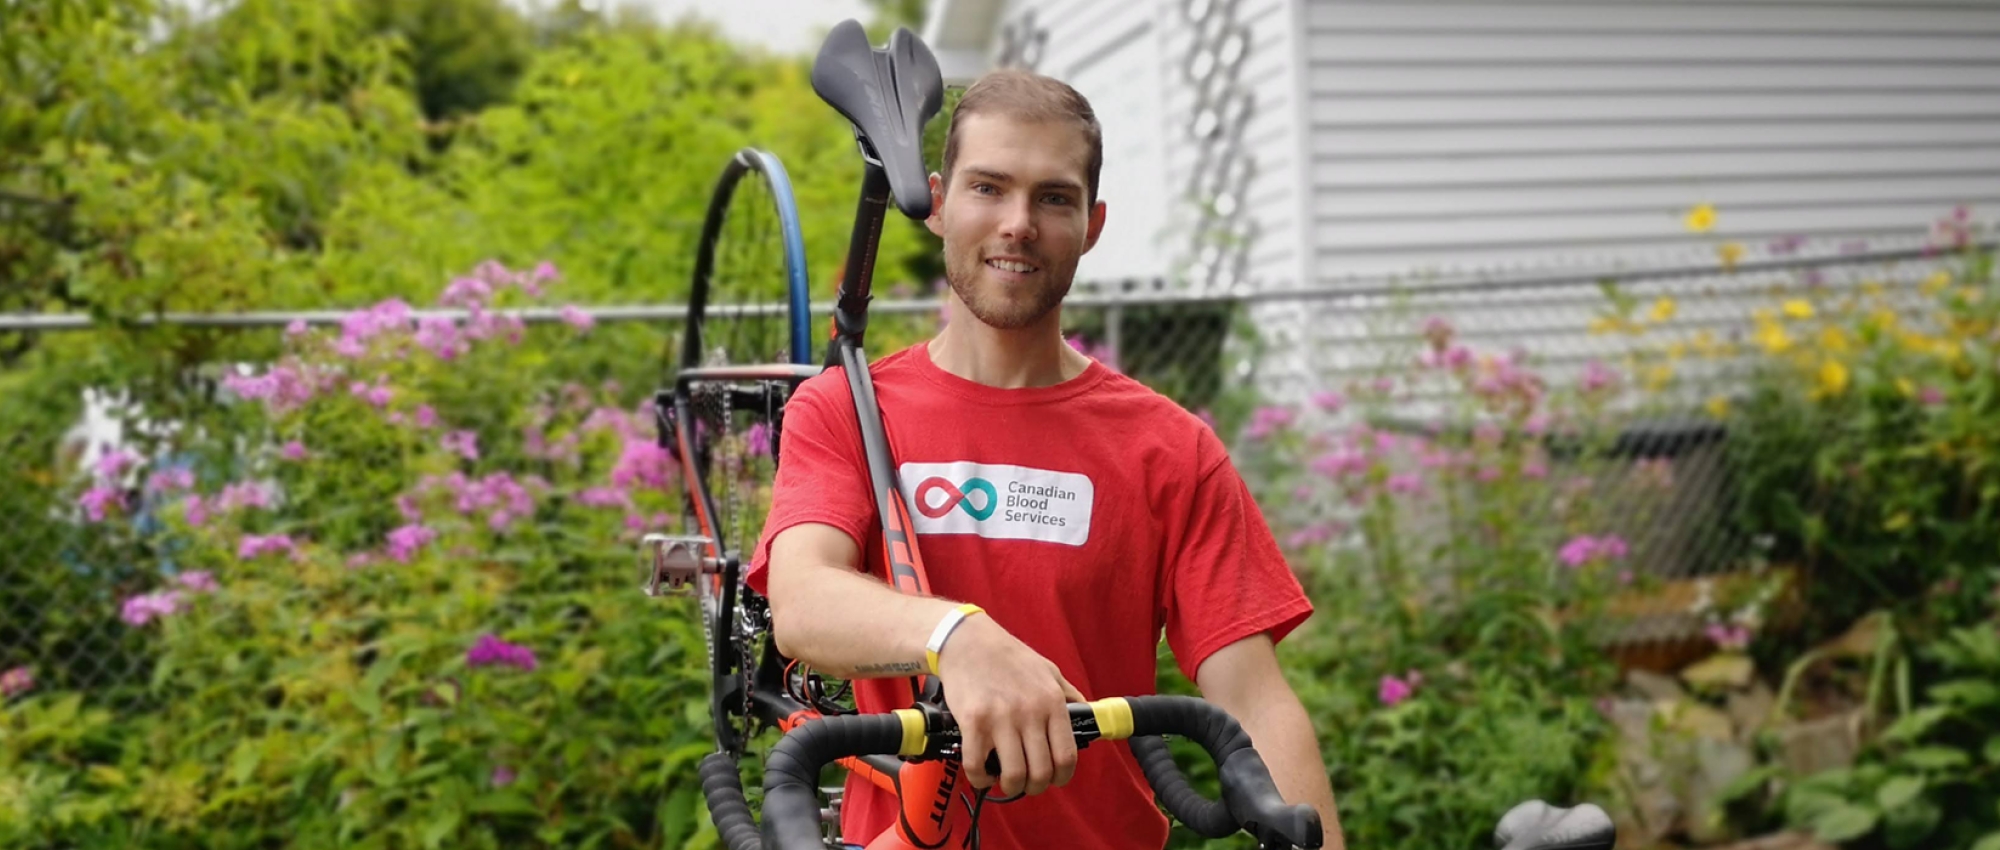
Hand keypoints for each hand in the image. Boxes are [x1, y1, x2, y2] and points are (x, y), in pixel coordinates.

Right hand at [934, 615, 1086, 797]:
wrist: (966, 640)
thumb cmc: (1007, 656)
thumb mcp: (1048, 669)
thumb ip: (1068, 693)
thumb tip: (1085, 713)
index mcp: (1051, 701)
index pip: (1066, 755)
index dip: (1062, 777)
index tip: (1054, 779)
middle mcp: (1029, 712)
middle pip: (1041, 772)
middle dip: (1035, 786)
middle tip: (1027, 782)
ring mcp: (1000, 718)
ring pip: (1013, 775)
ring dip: (1010, 786)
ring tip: (1005, 780)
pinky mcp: (973, 722)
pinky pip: (977, 765)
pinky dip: (980, 778)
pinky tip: (981, 773)